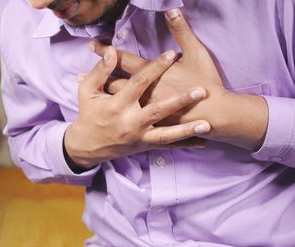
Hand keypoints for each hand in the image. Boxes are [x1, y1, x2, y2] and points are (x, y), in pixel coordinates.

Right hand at [64, 46, 210, 169]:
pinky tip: (203, 143)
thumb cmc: (88, 115)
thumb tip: (111, 52)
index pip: (139, 83)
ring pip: (166, 134)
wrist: (86, 146)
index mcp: (117, 105)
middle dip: (180, 101)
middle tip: (201, 91)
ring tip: (207, 125)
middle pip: (158, 110)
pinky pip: (166, 146)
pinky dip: (184, 145)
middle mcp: (130, 122)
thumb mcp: (87, 91)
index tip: (172, 54)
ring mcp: (139, 137)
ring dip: (187, 130)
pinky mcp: (144, 146)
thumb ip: (100, 71)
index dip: (155, 68)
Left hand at [91, 8, 268, 150]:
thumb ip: (182, 31)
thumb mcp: (197, 53)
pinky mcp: (150, 123)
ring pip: (118, 100)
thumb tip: (172, 8)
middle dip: (100, 72)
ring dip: (101, 91)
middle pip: (115, 81)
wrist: (215, 116)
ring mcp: (145, 111)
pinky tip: (103, 107)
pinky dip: (114, 109)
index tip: (93, 44)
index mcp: (152, 76)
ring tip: (84, 83)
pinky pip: (124, 113)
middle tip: (81, 69)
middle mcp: (144, 94)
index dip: (108, 52)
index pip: (124, 61)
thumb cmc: (207, 83)